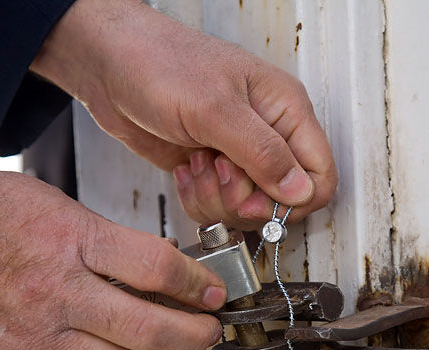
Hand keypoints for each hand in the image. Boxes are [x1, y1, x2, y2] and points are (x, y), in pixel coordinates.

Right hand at [0, 164, 226, 349]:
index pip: (155, 267)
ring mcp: (35, 333)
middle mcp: (57, 291)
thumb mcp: (47, 202)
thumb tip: (148, 265)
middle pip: (149, 327)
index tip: (213, 291)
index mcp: (70, 239)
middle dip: (194, 337)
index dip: (196, 283)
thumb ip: (100, 237)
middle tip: (212, 336)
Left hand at [31, 0, 336, 228]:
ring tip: (197, 164)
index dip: (292, 200)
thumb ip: (262, 153)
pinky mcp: (210, 169)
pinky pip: (216, 207)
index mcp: (285, 110)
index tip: (256, 198)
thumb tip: (299, 191)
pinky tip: (184, 170)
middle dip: (243, 198)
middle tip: (218, 171)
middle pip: (280, 201)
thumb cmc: (159, 62)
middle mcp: (266, 135)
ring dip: (216, 198)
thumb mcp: (215, 108)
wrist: (109, 64)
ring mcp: (236, 154)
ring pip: (246, 209)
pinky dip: (197, 199)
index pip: (319, 176)